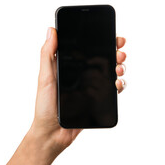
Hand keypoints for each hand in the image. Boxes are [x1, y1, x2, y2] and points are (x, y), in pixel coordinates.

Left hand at [29, 27, 126, 158]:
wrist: (52, 133)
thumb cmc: (45, 106)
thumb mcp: (45, 78)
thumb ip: (48, 54)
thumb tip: (51, 30)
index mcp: (69, 67)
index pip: (87, 49)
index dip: (101, 41)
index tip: (112, 35)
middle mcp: (82, 75)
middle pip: (103, 59)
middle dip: (115, 53)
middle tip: (119, 53)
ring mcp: (91, 88)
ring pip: (111, 73)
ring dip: (119, 67)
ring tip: (119, 68)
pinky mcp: (98, 101)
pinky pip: (112, 91)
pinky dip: (119, 85)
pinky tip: (117, 84)